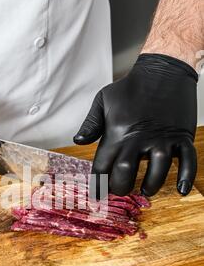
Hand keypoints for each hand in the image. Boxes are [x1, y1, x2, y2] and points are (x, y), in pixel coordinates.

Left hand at [74, 54, 197, 196]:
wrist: (163, 69)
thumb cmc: (130, 87)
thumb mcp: (103, 100)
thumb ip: (91, 124)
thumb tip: (78, 142)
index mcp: (116, 133)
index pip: (103, 167)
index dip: (99, 184)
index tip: (98, 196)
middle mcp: (138, 139)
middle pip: (126, 174)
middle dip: (121, 187)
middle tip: (122, 190)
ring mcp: (161, 138)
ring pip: (156, 171)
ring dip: (150, 185)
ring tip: (145, 190)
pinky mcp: (181, 136)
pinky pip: (186, 160)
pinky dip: (186, 177)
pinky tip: (180, 190)